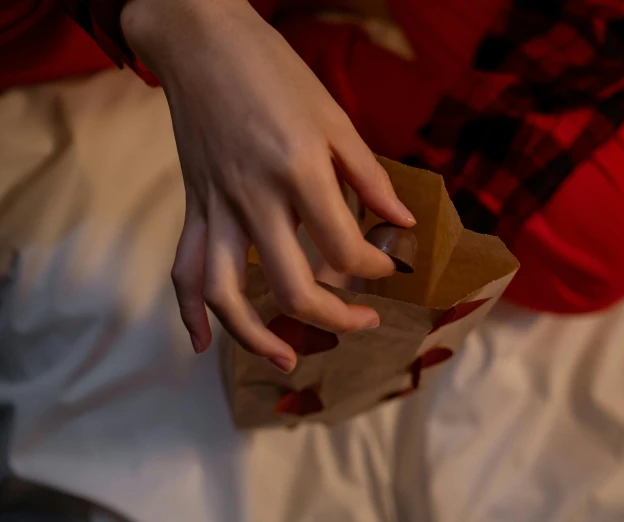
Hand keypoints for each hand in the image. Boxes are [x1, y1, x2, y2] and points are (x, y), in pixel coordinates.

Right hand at [121, 0, 414, 371]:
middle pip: (291, 286)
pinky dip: (188, 311)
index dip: (376, 268)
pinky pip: (183, 267)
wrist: (201, 40)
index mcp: (299, 172)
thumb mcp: (335, 116)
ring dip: (255, 336)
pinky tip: (200, 344)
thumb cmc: (274, 71)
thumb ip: (369, 176)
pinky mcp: (195, 206)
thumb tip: (402, 222)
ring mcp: (217, 207)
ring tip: (286, 360)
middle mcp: (255, 199)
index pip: (344, 249)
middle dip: (334, 316)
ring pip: (226, 292)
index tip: (391, 267)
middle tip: (363, 323)